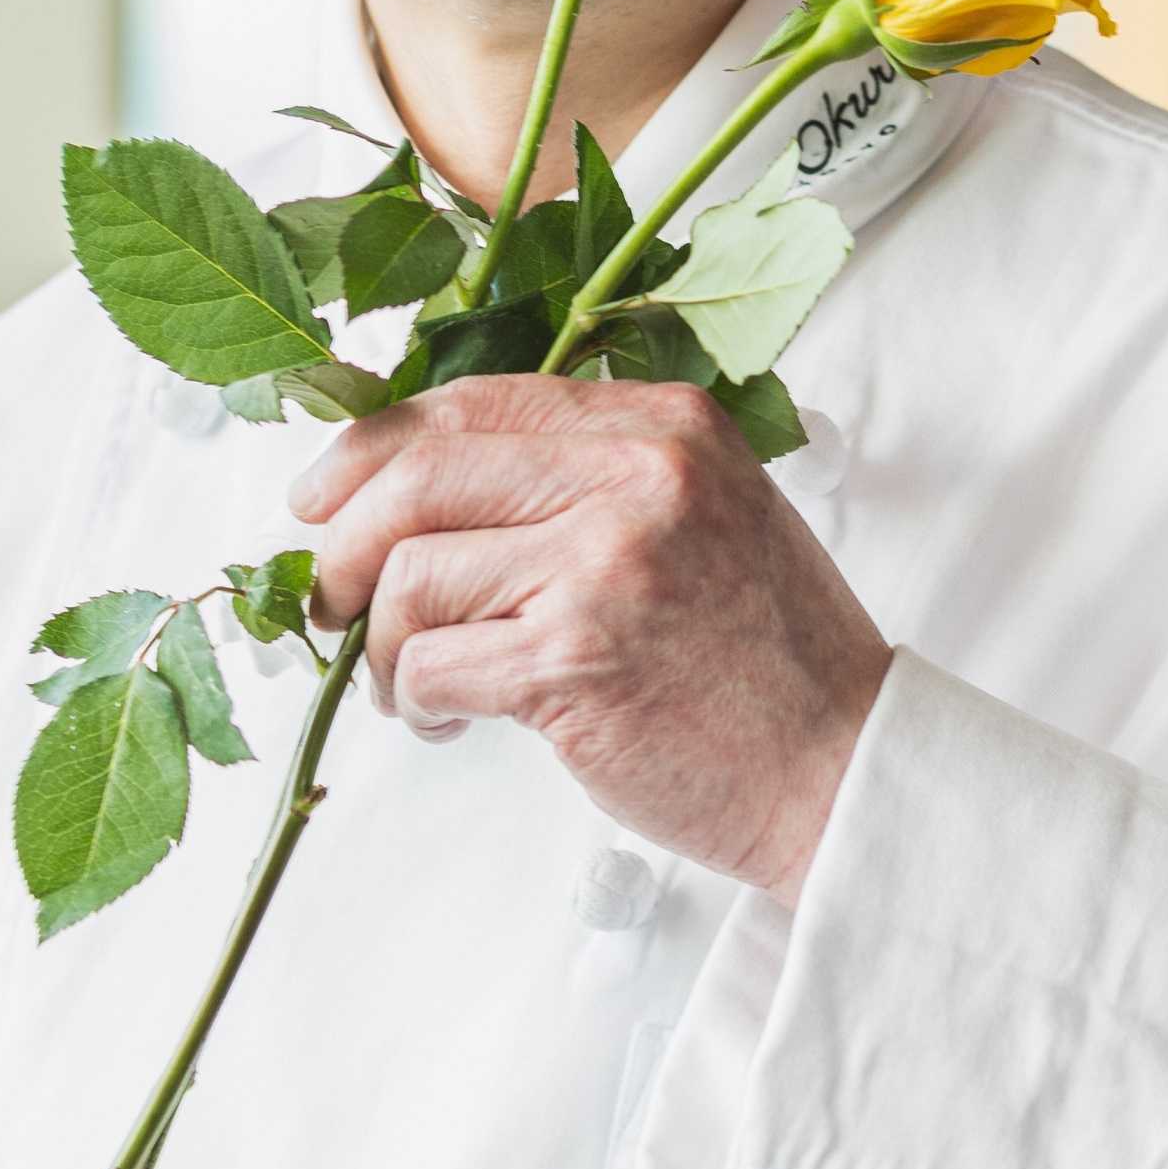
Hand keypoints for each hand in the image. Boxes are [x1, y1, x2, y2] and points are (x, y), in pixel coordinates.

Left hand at [289, 373, 890, 908]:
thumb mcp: (701, 512)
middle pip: (422, 474)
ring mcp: (608, 562)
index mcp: (662, 422)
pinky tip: (449, 718)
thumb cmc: (764, 656)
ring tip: (415, 682)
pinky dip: (416, 698)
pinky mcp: (578, 658)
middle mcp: (636, 472)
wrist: (843, 767)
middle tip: (333, 598)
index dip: (375, 447)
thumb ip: (589, 475)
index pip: (476, 401)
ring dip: (386, 642)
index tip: (324, 496)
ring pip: (414, 575)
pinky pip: (432, 663)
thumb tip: (416, 482)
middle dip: (348, 542)